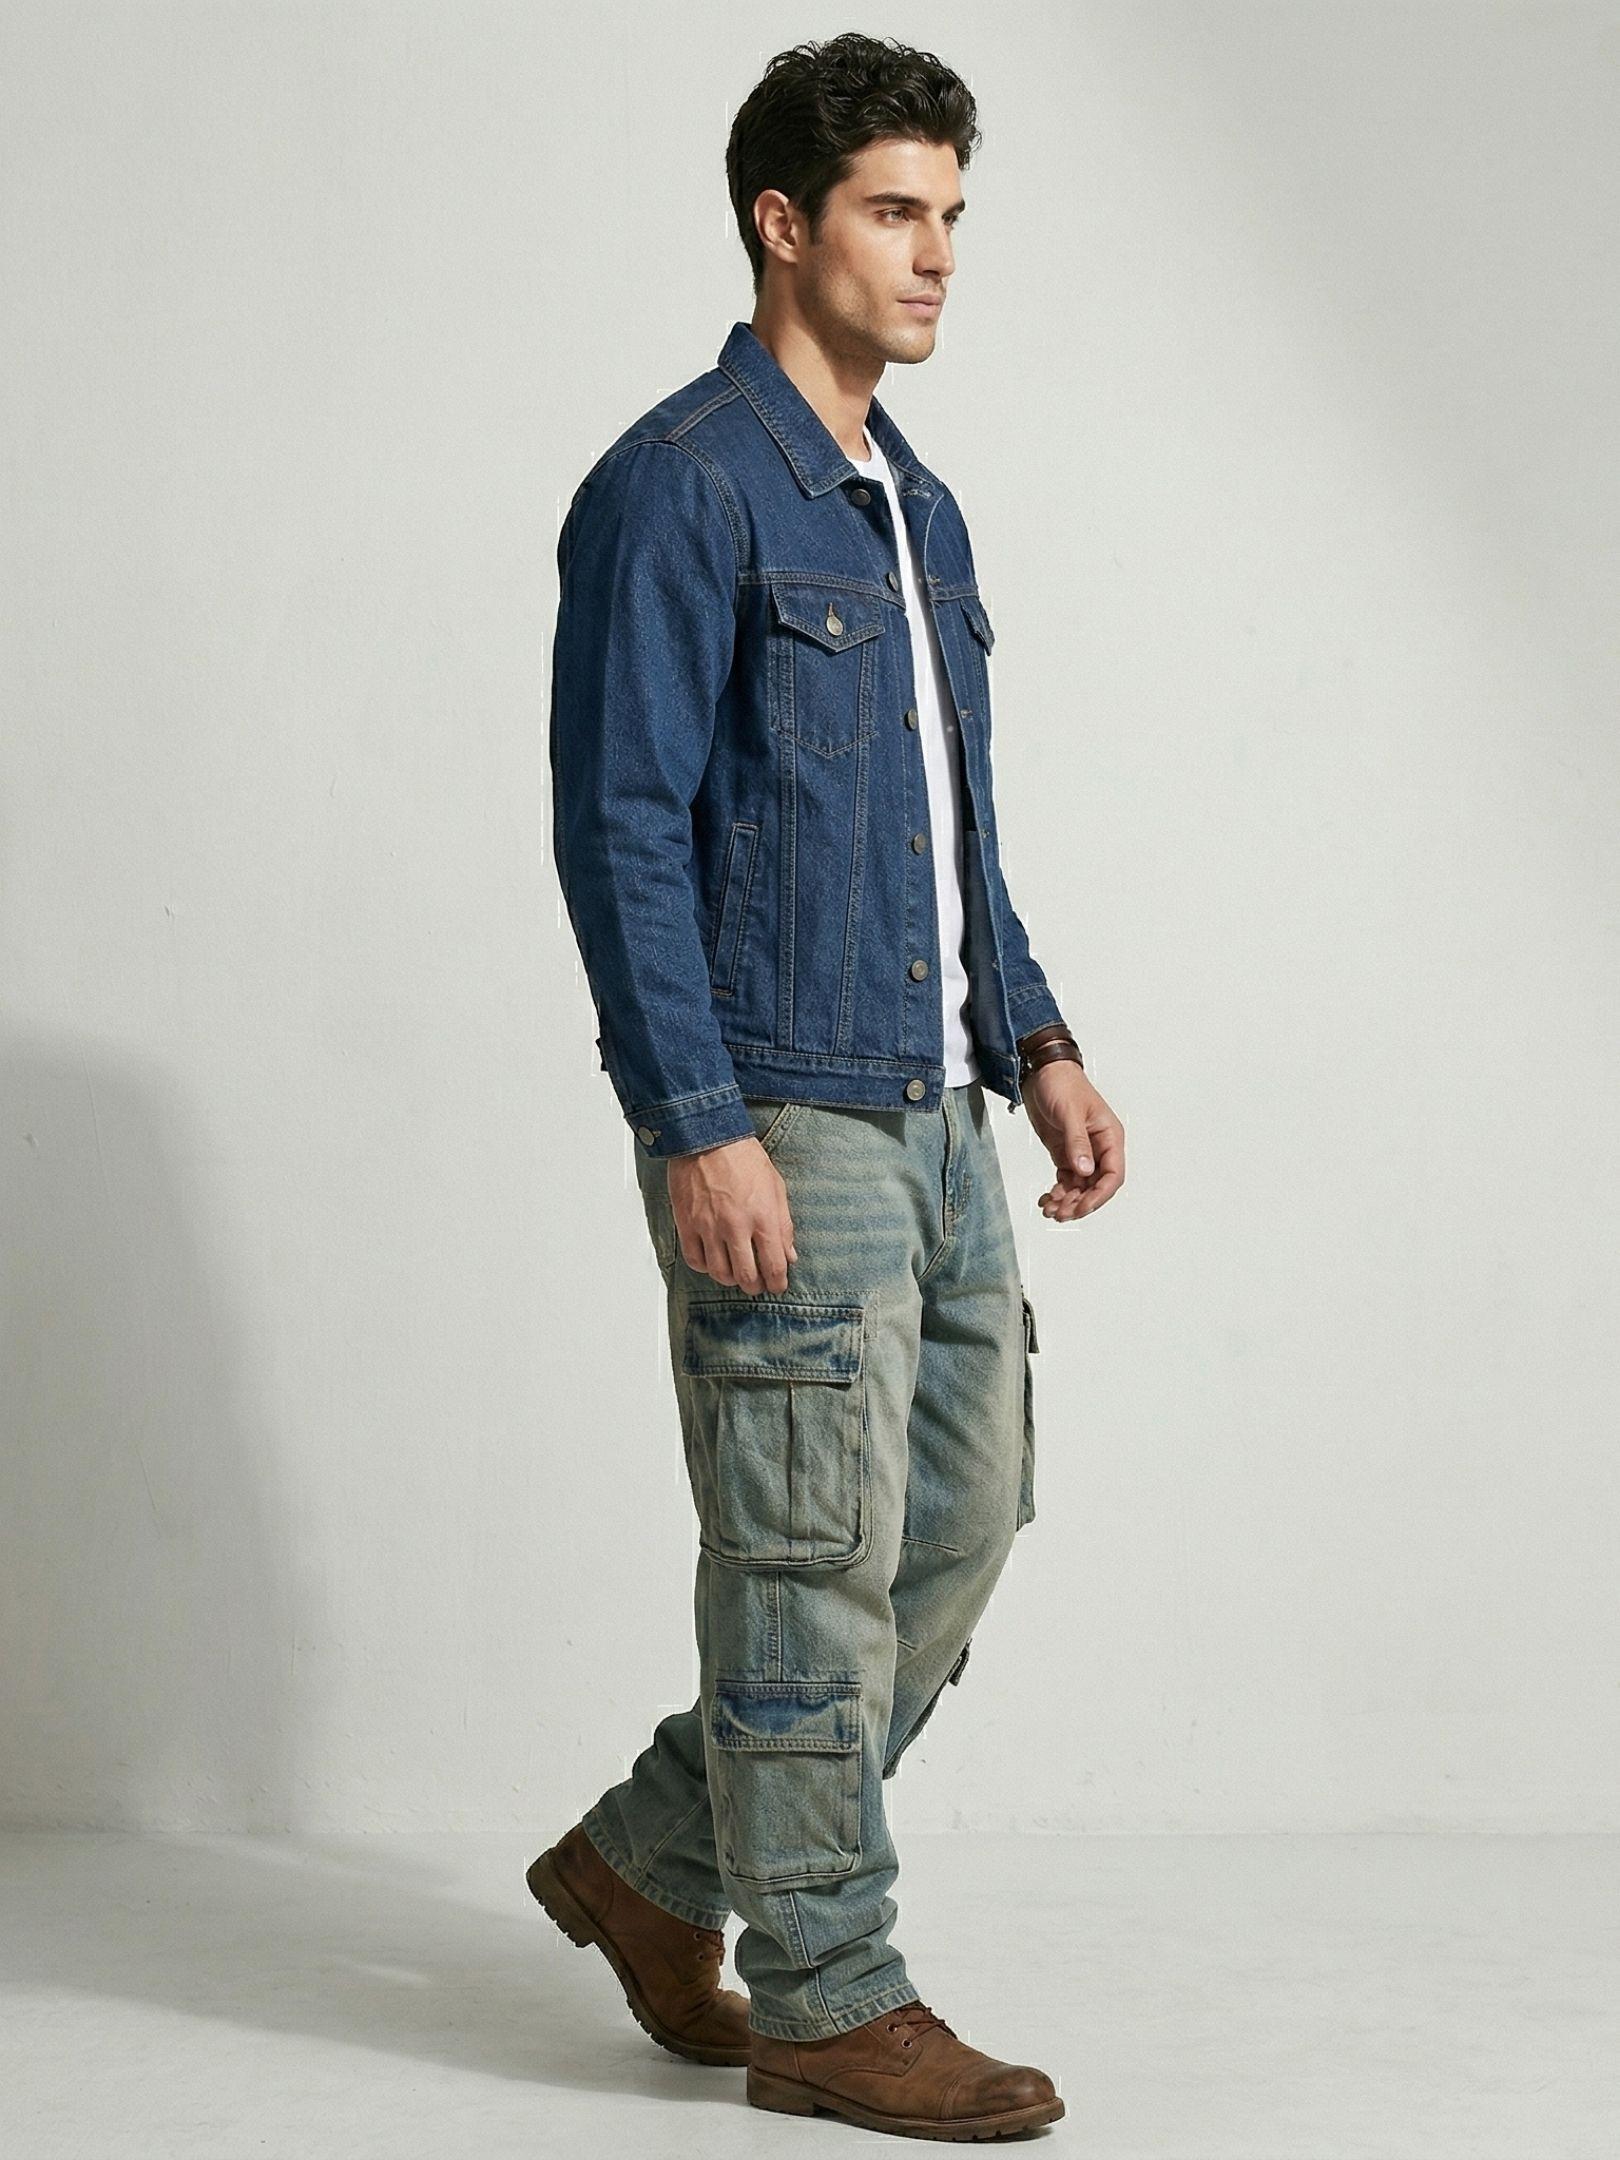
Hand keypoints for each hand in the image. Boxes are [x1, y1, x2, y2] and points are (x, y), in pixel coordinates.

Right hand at [668, 1135, 797, 1291]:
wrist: (708, 1137)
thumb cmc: (744, 1158)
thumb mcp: (776, 1187)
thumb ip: (784, 1225)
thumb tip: (789, 1255)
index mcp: (763, 1218)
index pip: (774, 1266)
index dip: (777, 1283)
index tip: (777, 1286)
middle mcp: (736, 1227)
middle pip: (746, 1277)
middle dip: (755, 1287)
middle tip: (757, 1284)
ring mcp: (709, 1227)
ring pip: (720, 1273)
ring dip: (731, 1279)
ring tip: (735, 1273)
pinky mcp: (687, 1224)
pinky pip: (695, 1261)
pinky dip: (706, 1267)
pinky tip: (713, 1260)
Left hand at [1023, 1063, 1123, 1221]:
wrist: (1041, 1072)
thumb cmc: (1062, 1083)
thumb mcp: (1070, 1113)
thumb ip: (1077, 1142)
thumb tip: (1084, 1170)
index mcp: (1109, 1137)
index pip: (1113, 1175)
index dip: (1099, 1195)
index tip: (1081, 1207)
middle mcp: (1099, 1148)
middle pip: (1096, 1186)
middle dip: (1080, 1202)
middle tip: (1060, 1213)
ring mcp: (1081, 1152)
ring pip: (1080, 1187)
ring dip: (1067, 1201)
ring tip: (1049, 1209)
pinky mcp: (1065, 1153)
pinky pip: (1066, 1180)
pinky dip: (1057, 1192)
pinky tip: (1046, 1199)